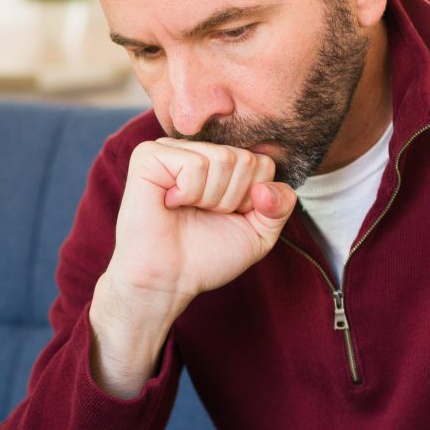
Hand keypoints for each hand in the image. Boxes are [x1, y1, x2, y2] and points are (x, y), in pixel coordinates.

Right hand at [88, 140, 297, 396]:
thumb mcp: (259, 233)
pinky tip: (169, 203)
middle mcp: (198, 149)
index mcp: (221, 162)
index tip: (225, 216)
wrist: (168, 280)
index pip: (263, 163)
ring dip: (209, 198)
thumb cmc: (206, 256)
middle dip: (231, 199)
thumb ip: (280, 205)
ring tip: (186, 210)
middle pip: (244, 159)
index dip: (251, 199)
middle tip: (203, 215)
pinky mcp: (148, 156)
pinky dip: (188, 193)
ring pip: (222, 159)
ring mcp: (172, 149)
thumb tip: (265, 187)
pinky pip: (194, 164)